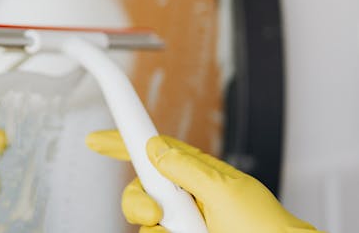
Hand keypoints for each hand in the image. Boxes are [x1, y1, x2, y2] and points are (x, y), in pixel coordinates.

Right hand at [86, 130, 321, 232]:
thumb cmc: (266, 229)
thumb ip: (187, 168)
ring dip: (157, 227)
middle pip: (139, 191)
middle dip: (138, 201)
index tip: (96, 139)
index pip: (152, 150)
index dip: (121, 142)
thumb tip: (155, 148)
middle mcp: (185, 199)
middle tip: (153, 213)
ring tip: (190, 232)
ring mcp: (181, 224)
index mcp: (197, 174)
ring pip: (144, 222)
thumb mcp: (226, 191)